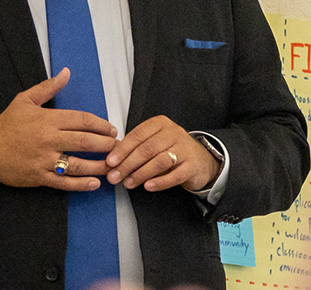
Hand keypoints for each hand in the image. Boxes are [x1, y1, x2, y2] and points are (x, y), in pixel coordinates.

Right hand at [0, 69, 118, 190]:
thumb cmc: (8, 125)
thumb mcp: (25, 100)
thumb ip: (48, 87)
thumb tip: (66, 73)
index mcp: (47, 120)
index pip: (81, 120)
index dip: (100, 125)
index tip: (111, 129)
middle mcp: (48, 140)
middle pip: (84, 141)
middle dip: (105, 144)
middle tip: (117, 146)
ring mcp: (44, 160)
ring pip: (77, 164)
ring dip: (98, 166)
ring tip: (112, 165)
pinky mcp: (40, 177)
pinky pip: (64, 183)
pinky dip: (81, 184)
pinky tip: (95, 183)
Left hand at [105, 116, 219, 191]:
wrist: (200, 160)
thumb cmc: (171, 150)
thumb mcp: (153, 144)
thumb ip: (134, 150)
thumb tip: (111, 164)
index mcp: (160, 124)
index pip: (137, 135)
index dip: (122, 149)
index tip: (110, 162)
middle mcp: (173, 132)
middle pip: (147, 149)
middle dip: (128, 164)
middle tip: (115, 176)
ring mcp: (184, 148)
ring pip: (160, 161)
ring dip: (141, 174)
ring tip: (129, 183)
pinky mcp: (192, 165)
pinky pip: (174, 175)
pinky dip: (160, 182)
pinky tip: (148, 186)